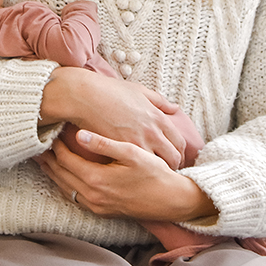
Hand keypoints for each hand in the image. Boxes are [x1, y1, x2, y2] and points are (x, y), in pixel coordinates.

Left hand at [35, 130, 216, 221]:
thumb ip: (103, 144)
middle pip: (60, 176)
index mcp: (96, 180)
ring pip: (65, 188)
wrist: (171, 201)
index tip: (49, 132)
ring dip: (54, 173)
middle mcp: (92, 196)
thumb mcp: (131, 153)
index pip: (66, 160)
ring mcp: (96, 206)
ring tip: (44, 159)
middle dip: (47, 160)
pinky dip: (65, 184)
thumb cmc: (155, 174)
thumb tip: (79, 134)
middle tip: (36, 145)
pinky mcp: (102, 211)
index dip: (55, 146)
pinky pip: (75, 196)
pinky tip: (64, 175)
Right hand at [39, 69, 187, 169]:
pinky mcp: (121, 151)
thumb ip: (159, 101)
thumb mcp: (140, 91)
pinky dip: (137, 171)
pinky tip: (133, 173)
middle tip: (165, 170)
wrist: (86, 96)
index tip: (173, 157)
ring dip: (155, 170)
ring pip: (157, 166)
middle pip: (173, 158)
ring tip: (150, 174)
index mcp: (158, 117)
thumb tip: (174, 108)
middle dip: (172, 166)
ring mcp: (138, 143)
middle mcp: (152, 132)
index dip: (178, 152)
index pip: (179, 142)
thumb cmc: (111, 91)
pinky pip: (137, 166)